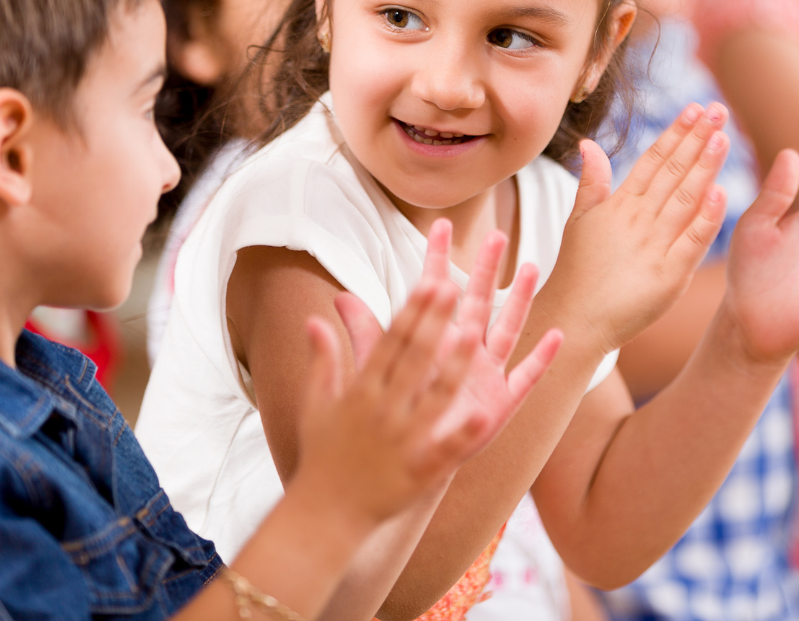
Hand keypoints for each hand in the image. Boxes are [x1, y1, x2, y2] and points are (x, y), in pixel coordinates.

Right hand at [290, 281, 479, 523]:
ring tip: (472, 334)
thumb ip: (322, 359)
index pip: (390, 343)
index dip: (411, 312)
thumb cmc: (322, 455)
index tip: (429, 282)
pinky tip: (484, 414)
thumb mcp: (315, 404)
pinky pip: (444, 450)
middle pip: (412, 360)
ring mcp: (401, 442)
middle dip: (433, 323)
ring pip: (433, 398)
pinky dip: (462, 433)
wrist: (323, 516)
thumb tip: (315, 319)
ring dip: (453, 366)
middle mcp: (382, 412)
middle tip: (452, 286)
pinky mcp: (417, 473)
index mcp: (360, 392)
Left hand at [334, 220, 562, 482]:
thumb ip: (365, 332)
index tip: (440, 225)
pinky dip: (541, 359)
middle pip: (478, 300)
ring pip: (506, 328)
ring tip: (531, 268)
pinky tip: (556, 336)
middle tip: (496, 235)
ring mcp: (485, 373)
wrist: (406, 460)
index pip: (436, 289)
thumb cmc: (394, 411)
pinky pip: (525, 377)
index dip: (437, 259)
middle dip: (486, 269)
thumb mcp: (379, 369)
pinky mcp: (500, 403)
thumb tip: (338, 297)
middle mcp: (463, 348)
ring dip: (520, 300)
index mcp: (434, 337)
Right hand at [554, 103, 730, 352]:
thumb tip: (588, 144)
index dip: (675, 133)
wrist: (575, 319)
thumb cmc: (577, 271)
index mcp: (619, 205)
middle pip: (673, 172)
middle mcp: (637, 220)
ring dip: (705, 167)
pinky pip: (692, 242)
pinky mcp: (668, 276)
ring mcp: (654, 247)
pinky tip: (722, 192)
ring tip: (722, 138)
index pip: (653, 160)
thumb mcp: (578, 221)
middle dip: (696, 138)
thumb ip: (591, 182)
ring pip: (685, 199)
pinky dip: (707, 218)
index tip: (695, 110)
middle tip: (717, 110)